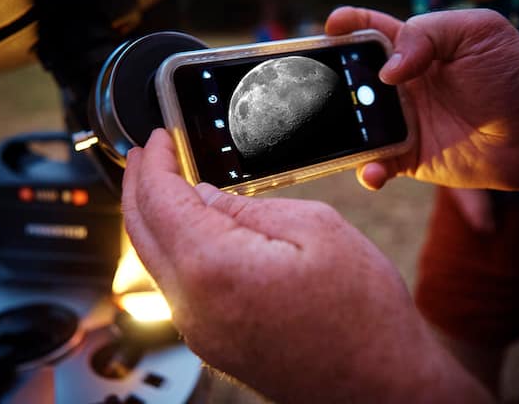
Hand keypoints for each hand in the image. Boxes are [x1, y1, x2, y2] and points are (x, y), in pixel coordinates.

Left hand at [121, 129, 489, 403]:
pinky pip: (177, 286)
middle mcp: (194, 306)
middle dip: (138, 185)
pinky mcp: (212, 343)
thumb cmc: (363, 314)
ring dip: (154, 217)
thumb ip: (247, 206)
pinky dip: (174, 247)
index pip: (159, 199)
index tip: (157, 139)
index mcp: (215, 267)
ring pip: (155, 260)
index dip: (154, 161)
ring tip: (166, 185)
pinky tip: (191, 229)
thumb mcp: (316, 229)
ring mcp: (200, 331)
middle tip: (146, 155)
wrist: (380, 385)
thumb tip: (202, 195)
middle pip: (141, 231)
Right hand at [325, 6, 518, 191]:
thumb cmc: (514, 75)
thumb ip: (427, 34)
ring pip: (355, 124)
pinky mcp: (407, 157)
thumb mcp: (477, 31)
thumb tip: (386, 72)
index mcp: (413, 48)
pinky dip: (368, 171)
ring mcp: (400, 122)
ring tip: (339, 133)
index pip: (370, 30)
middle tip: (323, 86)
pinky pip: (376, 164)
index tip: (332, 27)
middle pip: (351, 79)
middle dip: (331, 81)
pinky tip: (373, 172)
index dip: (347, 25)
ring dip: (342, 129)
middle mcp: (400, 85)